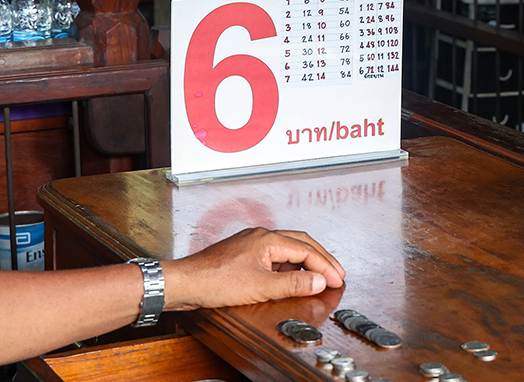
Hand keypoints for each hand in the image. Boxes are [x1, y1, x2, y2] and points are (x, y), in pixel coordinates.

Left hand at [163, 228, 345, 310]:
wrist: (186, 283)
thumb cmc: (215, 281)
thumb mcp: (261, 287)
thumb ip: (293, 284)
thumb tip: (318, 281)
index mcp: (269, 239)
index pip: (307, 250)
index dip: (325, 266)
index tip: (337, 279)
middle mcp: (262, 236)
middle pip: (301, 243)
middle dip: (321, 258)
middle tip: (336, 273)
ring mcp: (252, 243)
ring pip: (289, 247)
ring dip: (306, 261)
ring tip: (319, 275)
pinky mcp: (245, 253)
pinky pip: (276, 254)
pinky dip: (290, 264)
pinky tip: (291, 276)